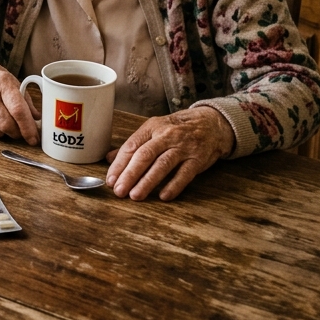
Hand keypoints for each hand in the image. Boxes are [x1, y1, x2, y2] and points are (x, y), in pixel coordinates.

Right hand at [0, 53, 39, 145]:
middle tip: (21, 132)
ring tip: (5, 121)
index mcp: (2, 82)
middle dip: (18, 133)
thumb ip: (24, 100)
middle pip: (7, 125)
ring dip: (5, 132)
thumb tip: (36, 120)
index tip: (34, 138)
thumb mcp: (9, 80)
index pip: (18, 110)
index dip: (28, 128)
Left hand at [105, 106, 235, 200]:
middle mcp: (166, 136)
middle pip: (144, 156)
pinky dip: (174, 186)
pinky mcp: (197, 159)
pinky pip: (184, 174)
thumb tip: (109, 158)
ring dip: (147, 182)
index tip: (110, 180)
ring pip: (162, 165)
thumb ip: (133, 145)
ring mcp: (183, 148)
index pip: (131, 146)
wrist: (210, 124)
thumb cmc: (177, 129)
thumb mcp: (154, 130)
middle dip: (130, 174)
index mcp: (152, 128)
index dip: (119, 164)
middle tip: (119, 191)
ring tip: (135, 195)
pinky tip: (163, 196)